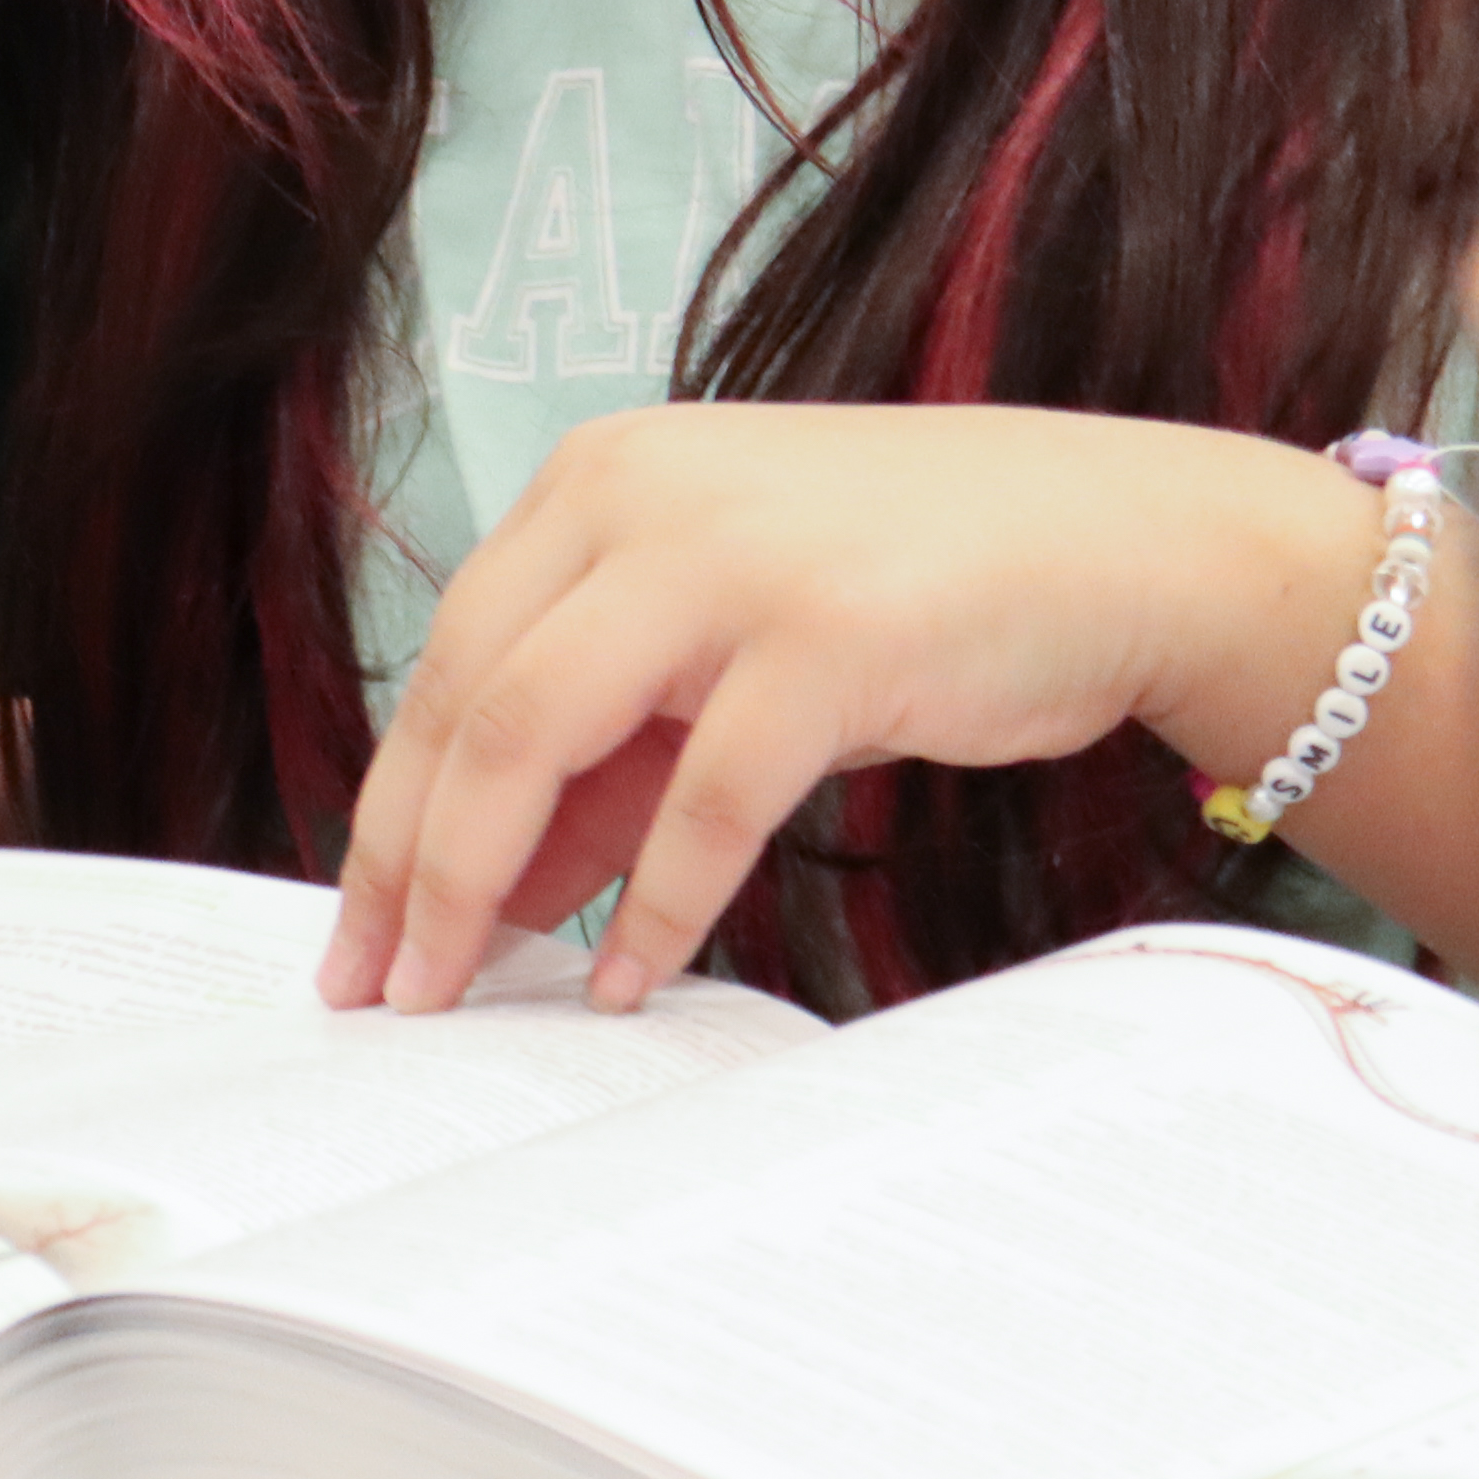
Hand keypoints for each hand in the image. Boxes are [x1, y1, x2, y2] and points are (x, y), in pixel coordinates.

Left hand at [322, 399, 1378, 1015]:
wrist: (1117, 543)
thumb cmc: (912, 592)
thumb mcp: (725, 643)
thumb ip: (609, 745)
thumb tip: (493, 888)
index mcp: (597, 481)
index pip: (448, 657)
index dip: (391, 803)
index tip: (360, 926)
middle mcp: (639, 497)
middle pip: (465, 698)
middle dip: (407, 860)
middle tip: (376, 987)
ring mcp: (731, 561)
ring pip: (536, 732)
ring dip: (482, 885)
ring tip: (456, 996)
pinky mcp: (827, 637)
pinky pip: (701, 798)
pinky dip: (651, 903)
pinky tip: (623, 981)